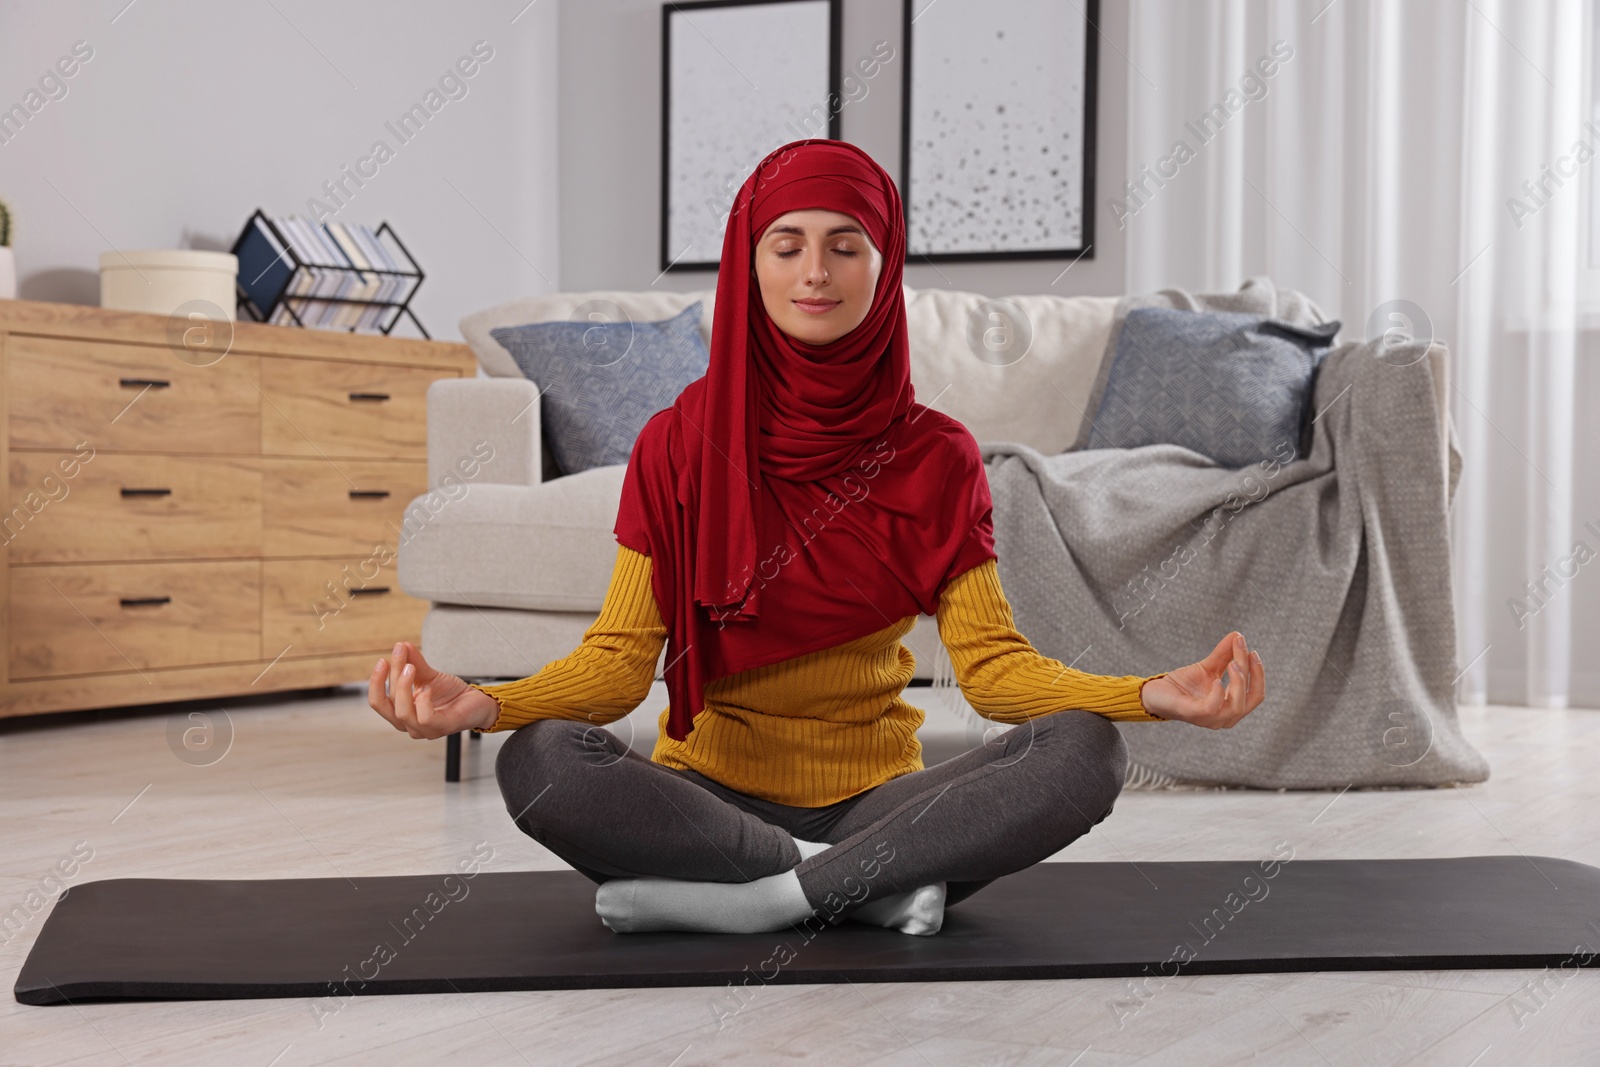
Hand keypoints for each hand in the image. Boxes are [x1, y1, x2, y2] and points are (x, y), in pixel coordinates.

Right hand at [368, 640, 499, 737]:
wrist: (476, 701)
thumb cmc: (450, 692)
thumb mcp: (428, 675)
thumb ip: (414, 663)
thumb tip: (401, 645)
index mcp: (402, 713)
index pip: (378, 702)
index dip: (376, 681)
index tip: (383, 660)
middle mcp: (410, 725)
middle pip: (388, 705)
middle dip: (392, 676)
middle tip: (400, 653)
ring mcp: (425, 730)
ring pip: (402, 713)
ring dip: (403, 687)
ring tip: (411, 667)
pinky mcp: (442, 728)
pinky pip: (425, 718)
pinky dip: (423, 700)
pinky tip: (428, 688)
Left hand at [1139, 631, 1263, 728]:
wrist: (1156, 694)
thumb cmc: (1184, 685)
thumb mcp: (1208, 667)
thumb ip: (1224, 655)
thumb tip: (1238, 635)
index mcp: (1232, 707)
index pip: (1256, 693)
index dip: (1258, 672)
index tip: (1252, 649)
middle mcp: (1226, 718)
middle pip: (1251, 698)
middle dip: (1252, 673)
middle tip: (1244, 650)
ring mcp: (1210, 720)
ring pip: (1237, 706)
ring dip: (1239, 681)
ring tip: (1232, 662)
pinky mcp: (1193, 714)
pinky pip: (1212, 708)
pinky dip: (1218, 693)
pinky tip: (1216, 679)